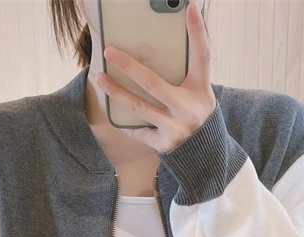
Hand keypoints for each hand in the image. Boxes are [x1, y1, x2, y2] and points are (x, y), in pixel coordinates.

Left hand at [95, 0, 216, 151]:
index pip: (201, 56)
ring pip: (138, 107)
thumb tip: (159, 45)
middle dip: (129, 66)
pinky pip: (137, 130)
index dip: (197, 31)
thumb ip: (184, 71)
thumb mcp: (197, 92)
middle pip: (153, 83)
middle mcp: (188, 109)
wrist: (204, 154)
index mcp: (200, 90)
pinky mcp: (164, 145)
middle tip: (109, 52)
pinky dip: (125, 122)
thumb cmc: (194, 114)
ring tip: (99, 78)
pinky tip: (114, 112)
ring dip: (116, 92)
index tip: (190, 6)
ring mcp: (175, 129)